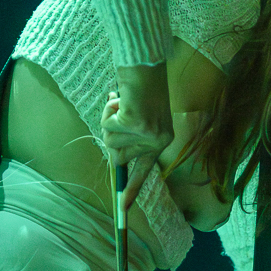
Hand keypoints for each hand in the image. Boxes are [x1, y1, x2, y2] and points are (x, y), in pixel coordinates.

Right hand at [103, 63, 173, 208]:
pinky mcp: (137, 124)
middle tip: (121, 111)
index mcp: (161, 140)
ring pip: (110, 140)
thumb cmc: (141, 87)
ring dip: (110, 120)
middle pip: (117, 155)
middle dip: (111, 134)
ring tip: (123, 102)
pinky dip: (109, 111)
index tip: (123, 207)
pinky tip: (121, 98)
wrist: (146, 63)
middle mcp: (158, 140)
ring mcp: (148, 134)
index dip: (133, 189)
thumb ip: (129, 138)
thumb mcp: (138, 118)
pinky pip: (109, 126)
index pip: (144, 170)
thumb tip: (115, 158)